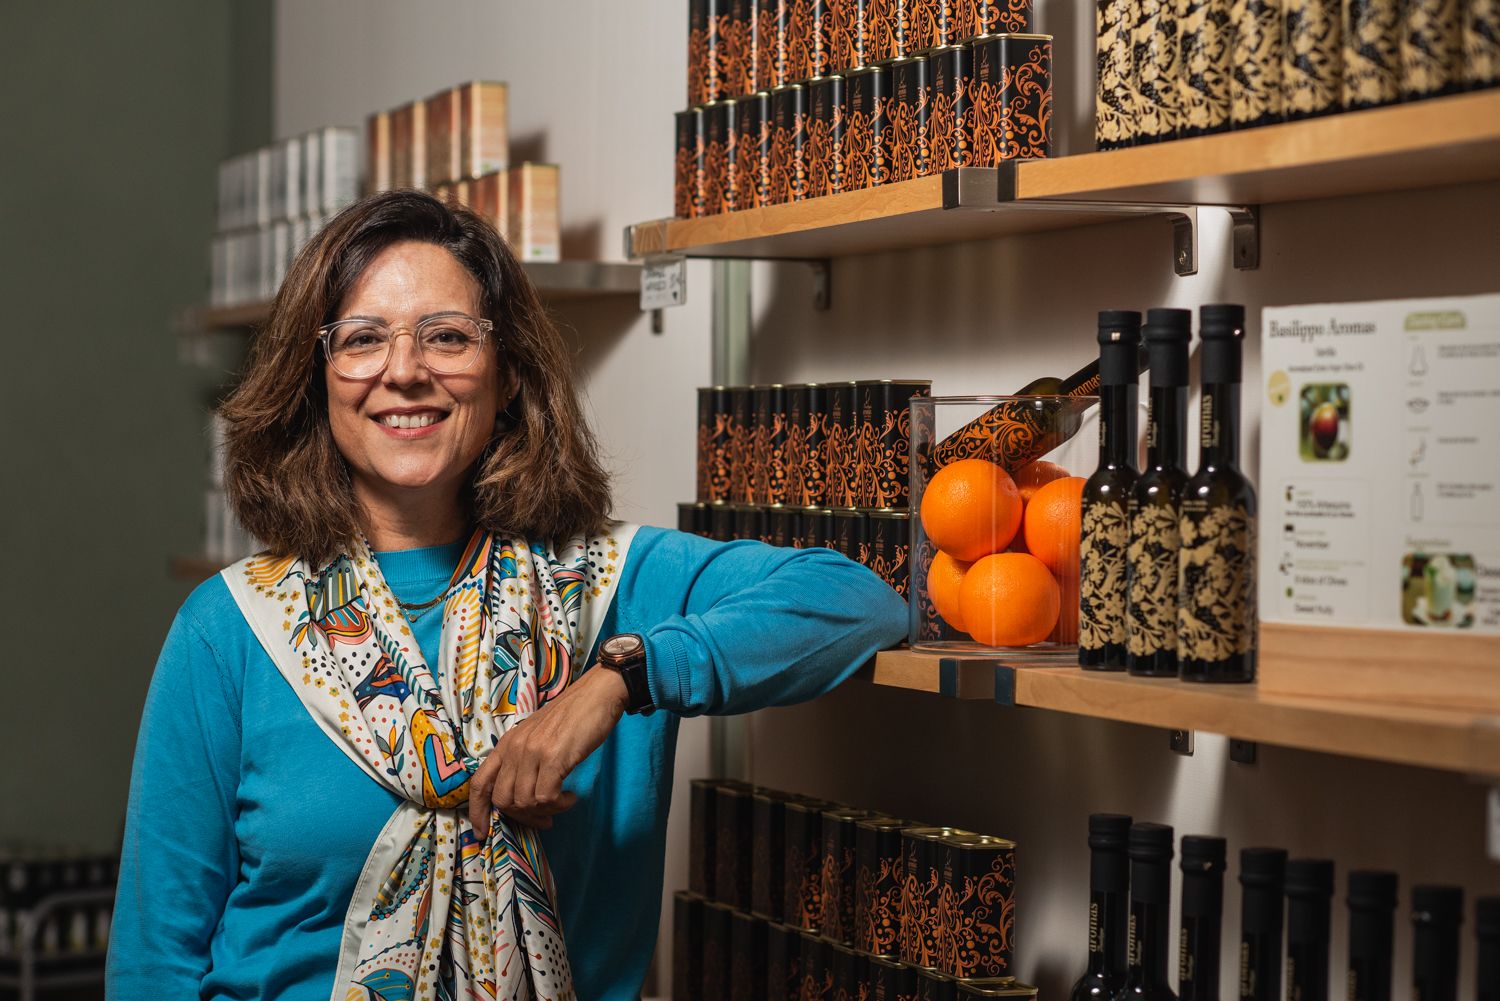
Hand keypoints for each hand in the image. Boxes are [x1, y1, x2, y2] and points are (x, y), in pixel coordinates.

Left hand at [467, 665, 629, 836]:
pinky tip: (571, 796)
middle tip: (544, 818)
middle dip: (523, 817)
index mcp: (506, 744)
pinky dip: (560, 804)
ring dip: (546, 810)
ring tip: (563, 801)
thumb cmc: (571, 717)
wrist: (597, 694)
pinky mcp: (554, 758)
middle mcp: (514, 748)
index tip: (483, 833)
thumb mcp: (536, 736)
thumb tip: (520, 797)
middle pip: (503, 800)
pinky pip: (547, 798)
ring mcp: (532, 752)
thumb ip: (523, 760)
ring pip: (525, 802)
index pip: (479, 783)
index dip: (478, 812)